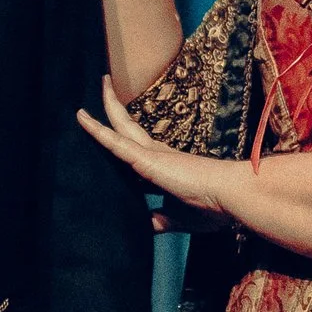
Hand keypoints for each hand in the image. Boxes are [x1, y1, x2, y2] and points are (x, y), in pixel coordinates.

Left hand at [76, 77, 242, 222]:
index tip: (107, 128)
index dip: (120, 137)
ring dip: (103, 108)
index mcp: (164, 166)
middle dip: (113, 108)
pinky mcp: (147, 159)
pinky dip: (96, 130)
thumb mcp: (179, 218)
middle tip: (104, 84)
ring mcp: (151, 154)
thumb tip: (145, 226)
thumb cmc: (212, 207)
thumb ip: (160, 220)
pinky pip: (114, 142)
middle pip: (126, 127)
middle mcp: (156, 154)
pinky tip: (81, 118)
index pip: (135, 148)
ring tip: (86, 95)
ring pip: (118, 128)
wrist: (230, 197)